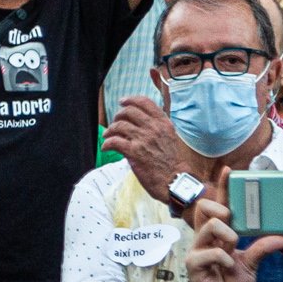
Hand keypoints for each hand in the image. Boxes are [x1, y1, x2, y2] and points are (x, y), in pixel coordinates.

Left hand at [107, 93, 184, 207]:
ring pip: (119, 125)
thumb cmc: (173, 163)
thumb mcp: (170, 138)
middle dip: (118, 116)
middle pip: (129, 112)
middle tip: (115, 123)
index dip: (130, 100)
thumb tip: (140, 122)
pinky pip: (114, 142)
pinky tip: (106, 148)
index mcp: (163, 123)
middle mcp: (153, 128)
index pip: (145, 102)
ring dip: (110, 130)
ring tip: (108, 136)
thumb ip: (157, 128)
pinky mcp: (134, 152)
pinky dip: (107, 144)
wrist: (176, 181)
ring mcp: (144, 139)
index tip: (122, 102)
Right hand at [182, 167, 282, 281]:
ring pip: (210, 225)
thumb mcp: (252, 264)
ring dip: (227, 235)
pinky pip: (212, 252)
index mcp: (216, 234)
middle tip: (232, 224)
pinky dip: (226, 259)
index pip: (217, 204)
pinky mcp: (193, 264)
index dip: (222, 186)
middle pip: (205, 207)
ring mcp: (196, 249)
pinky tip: (227, 268)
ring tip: (233, 249)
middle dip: (222, 210)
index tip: (230, 170)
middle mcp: (204, 238)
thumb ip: (263, 248)